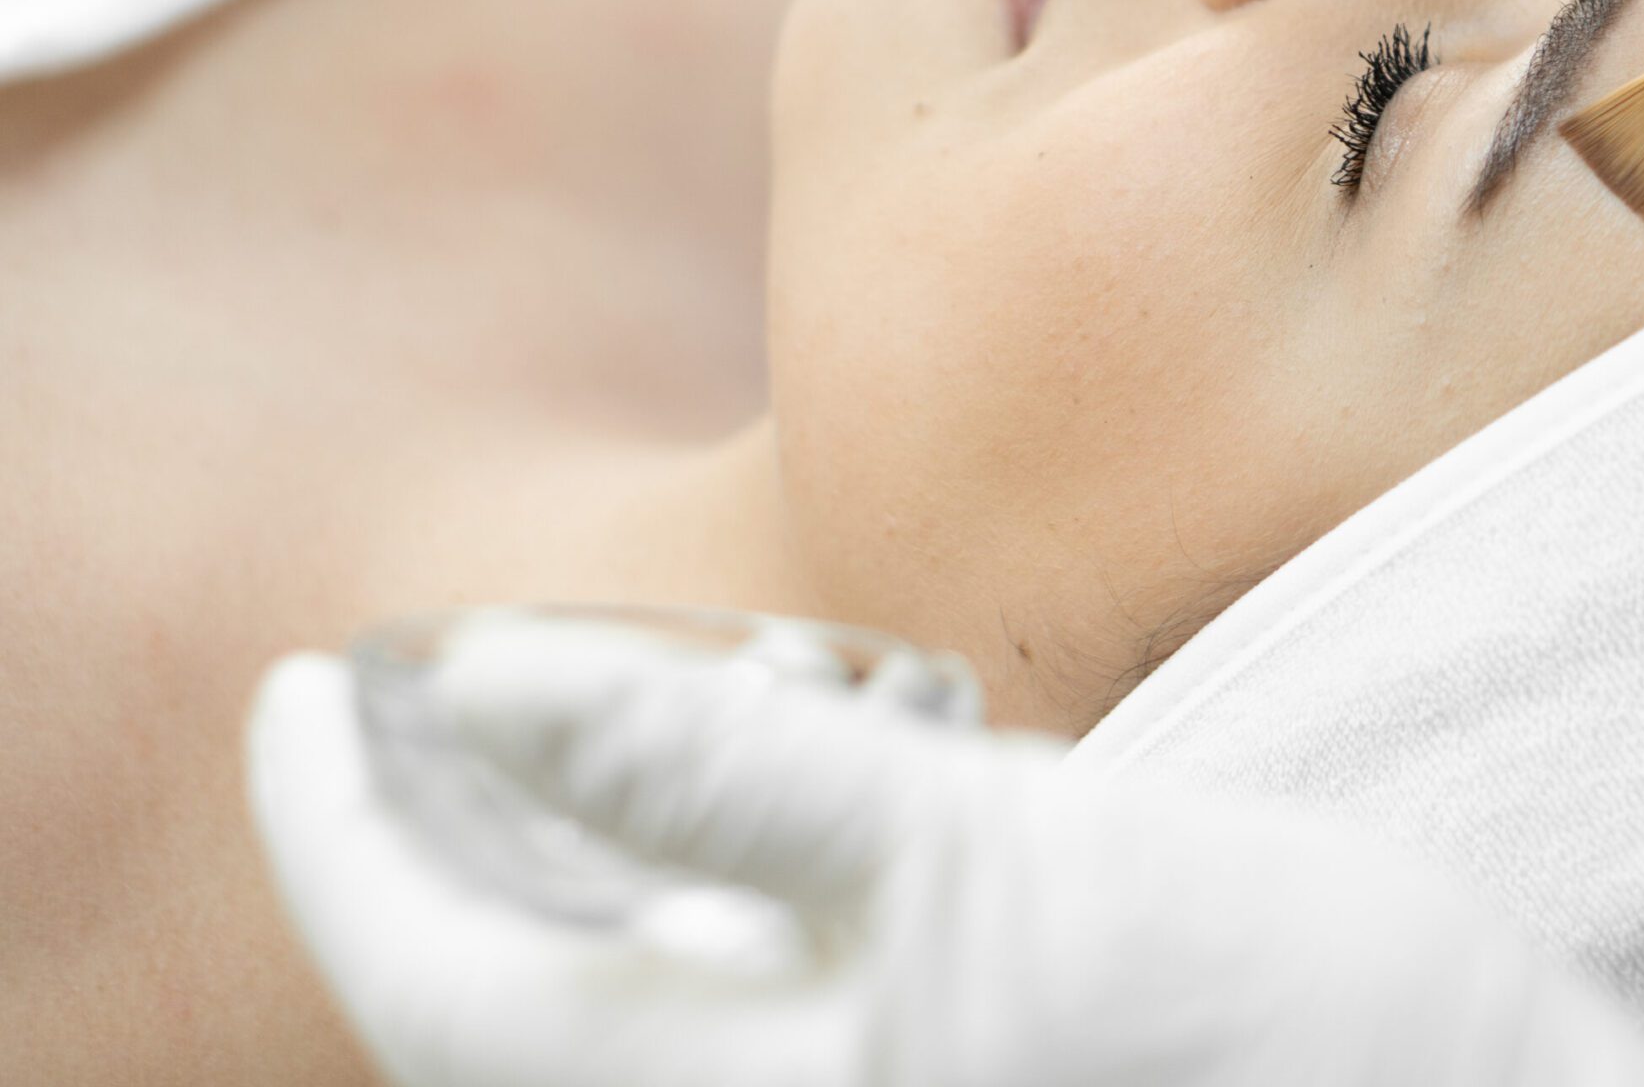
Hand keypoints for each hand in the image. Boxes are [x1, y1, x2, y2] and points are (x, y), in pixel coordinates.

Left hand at [247, 627, 1643, 1086]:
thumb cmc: (1263, 1027)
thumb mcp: (998, 866)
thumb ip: (740, 782)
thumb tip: (484, 688)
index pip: (442, 982)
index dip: (343, 829)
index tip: (307, 687)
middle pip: (512, 1017)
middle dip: (445, 854)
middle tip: (424, 696)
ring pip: (627, 1027)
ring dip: (576, 879)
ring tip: (572, 738)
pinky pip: (744, 1028)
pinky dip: (707, 914)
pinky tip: (764, 822)